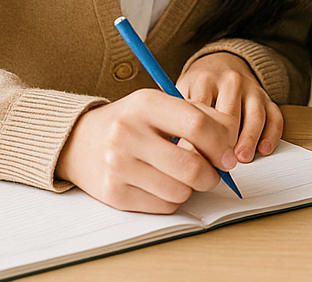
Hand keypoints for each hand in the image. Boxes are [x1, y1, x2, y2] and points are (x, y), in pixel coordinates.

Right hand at [56, 89, 239, 211]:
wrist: (79, 142)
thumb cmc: (131, 122)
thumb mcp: (161, 105)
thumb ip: (200, 117)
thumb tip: (232, 147)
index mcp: (145, 104)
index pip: (198, 125)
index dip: (222, 143)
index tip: (228, 154)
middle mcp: (128, 133)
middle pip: (191, 165)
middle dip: (212, 174)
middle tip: (213, 172)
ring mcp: (118, 166)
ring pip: (180, 190)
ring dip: (191, 188)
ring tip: (181, 175)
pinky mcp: (114, 194)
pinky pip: (163, 206)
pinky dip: (172, 199)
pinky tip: (162, 184)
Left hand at [177, 52, 282, 163]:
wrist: (221, 63)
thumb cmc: (198, 88)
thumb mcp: (181, 93)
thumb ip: (177, 117)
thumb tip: (173, 151)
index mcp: (204, 81)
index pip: (202, 114)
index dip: (198, 141)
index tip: (194, 161)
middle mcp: (230, 81)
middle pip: (230, 115)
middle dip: (224, 143)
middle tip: (218, 165)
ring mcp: (251, 88)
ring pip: (254, 115)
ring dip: (249, 139)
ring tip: (242, 158)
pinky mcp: (266, 97)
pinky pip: (275, 116)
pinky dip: (271, 134)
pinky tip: (264, 150)